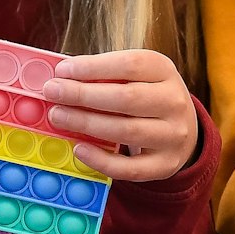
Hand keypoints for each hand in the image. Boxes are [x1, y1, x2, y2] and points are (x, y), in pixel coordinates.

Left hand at [44, 50, 198, 181]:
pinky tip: (79, 149)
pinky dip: (101, 160)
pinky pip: (130, 168)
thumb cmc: (145, 96)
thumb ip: (103, 75)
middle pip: (126, 98)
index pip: (130, 65)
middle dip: (83, 95)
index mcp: (164, 70)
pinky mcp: (165, 164)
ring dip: (86, 124)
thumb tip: (61, 78)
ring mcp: (173, 135)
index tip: (62, 70)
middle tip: (52, 92)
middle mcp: (174, 102)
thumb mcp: (135, 76)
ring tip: (58, 116)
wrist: (182, 128)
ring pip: (127, 131)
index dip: (93, 67)